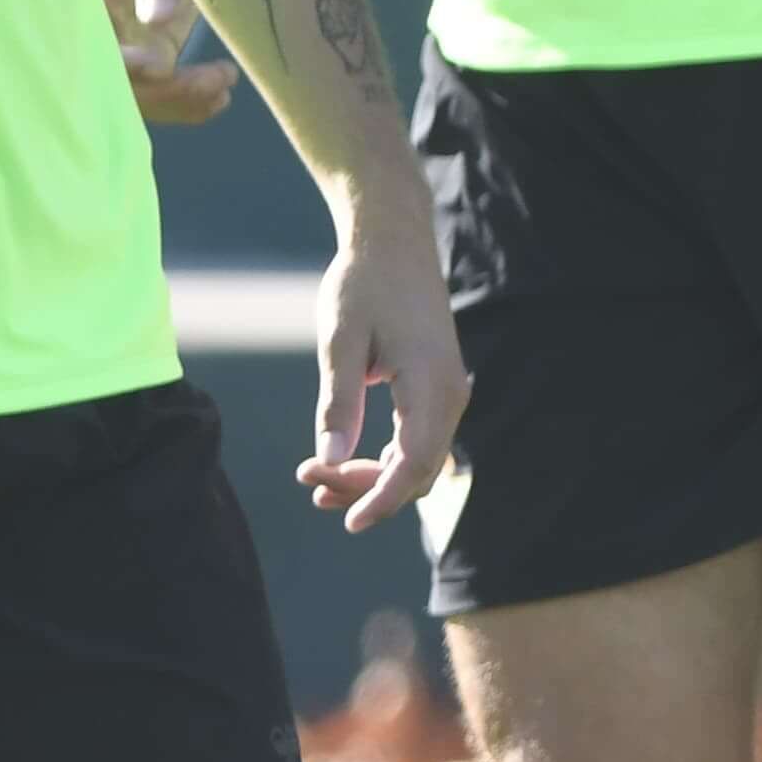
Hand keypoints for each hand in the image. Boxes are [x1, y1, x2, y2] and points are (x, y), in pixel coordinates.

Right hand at [87, 0, 235, 127]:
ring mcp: (128, 38)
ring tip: (224, 84)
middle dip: (161, 90)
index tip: (158, 64)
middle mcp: (101, 20)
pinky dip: (188, 101)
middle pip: (114, 79)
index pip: (90, 37)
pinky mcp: (153, 49)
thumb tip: (156, 18)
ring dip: (180, 101)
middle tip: (215, 80)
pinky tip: (220, 95)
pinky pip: (163, 88)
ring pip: (139, 94)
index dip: (117, 61)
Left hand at [301, 214, 470, 532]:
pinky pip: (417, 437)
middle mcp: (450, 393)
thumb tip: (330, 458)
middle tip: (311, 485)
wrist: (393, 239)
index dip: (382, 499)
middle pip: (417, 469)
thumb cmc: (363, 282)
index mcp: (430, 382)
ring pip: (417, 458)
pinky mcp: (436, 386)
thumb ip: (338, 400)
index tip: (348, 522)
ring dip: (372, 475)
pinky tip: (343, 458)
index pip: (414, 463)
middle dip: (366, 488)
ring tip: (316, 479)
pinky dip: (383, 455)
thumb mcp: (340, 339)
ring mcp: (447, 391)